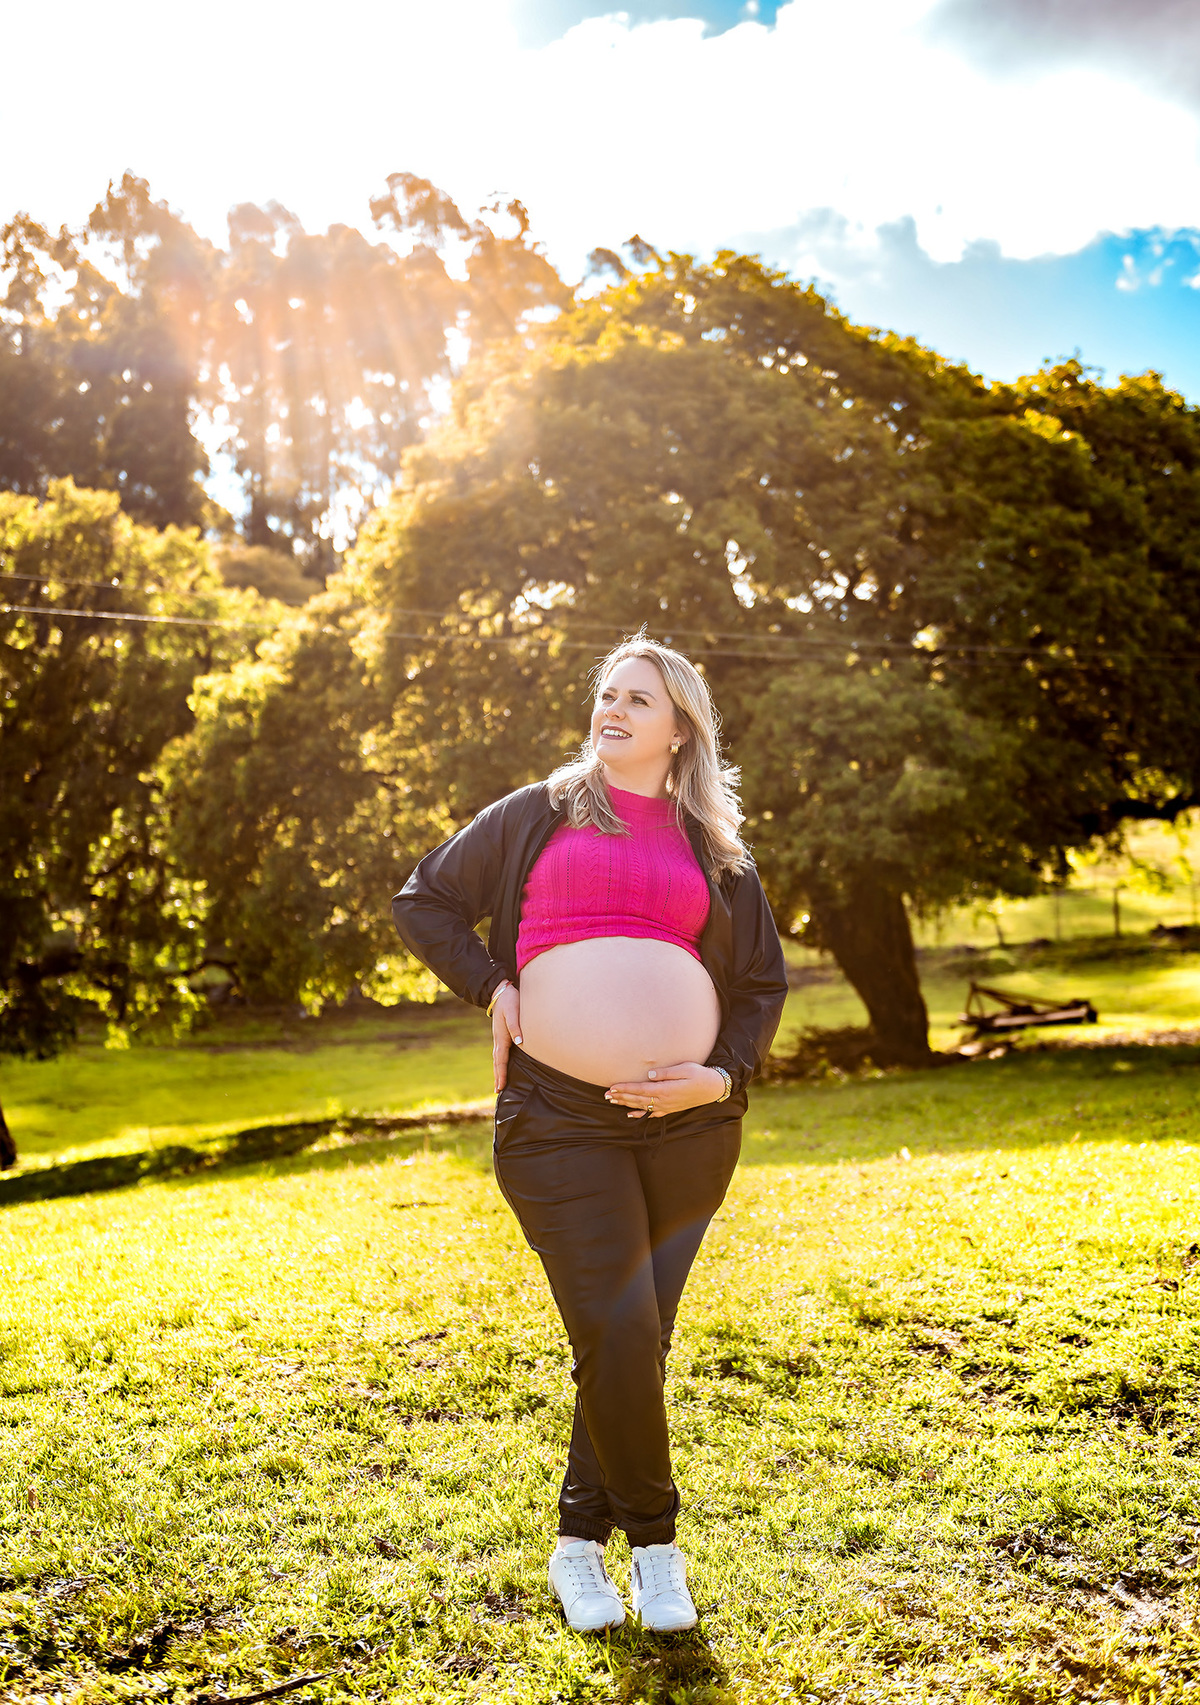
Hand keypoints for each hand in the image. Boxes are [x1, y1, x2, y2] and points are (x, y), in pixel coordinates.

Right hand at [492, 983, 522, 1091]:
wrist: (501, 991)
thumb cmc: (509, 1001)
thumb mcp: (513, 1012)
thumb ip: (516, 1027)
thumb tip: (520, 1043)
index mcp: (501, 1036)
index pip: (501, 1059)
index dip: (501, 1073)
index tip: (500, 1086)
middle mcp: (498, 1039)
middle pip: (497, 1061)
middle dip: (498, 1076)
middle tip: (498, 1090)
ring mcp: (499, 1036)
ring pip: (498, 1057)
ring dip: (498, 1070)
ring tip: (499, 1081)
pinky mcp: (502, 1033)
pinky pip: (500, 1051)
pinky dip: (500, 1061)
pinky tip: (502, 1063)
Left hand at [605, 1062, 725, 1118]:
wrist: (714, 1088)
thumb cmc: (700, 1075)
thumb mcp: (685, 1068)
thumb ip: (666, 1072)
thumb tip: (650, 1075)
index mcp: (665, 1090)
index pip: (640, 1090)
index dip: (625, 1089)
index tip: (612, 1087)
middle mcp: (664, 1100)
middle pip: (638, 1099)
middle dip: (620, 1097)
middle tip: (605, 1095)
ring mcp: (667, 1106)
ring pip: (642, 1106)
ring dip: (626, 1104)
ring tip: (613, 1101)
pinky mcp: (670, 1108)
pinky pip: (652, 1113)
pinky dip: (640, 1114)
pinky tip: (631, 1115)